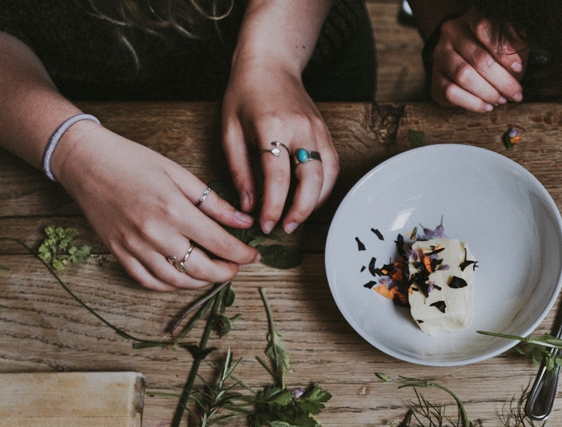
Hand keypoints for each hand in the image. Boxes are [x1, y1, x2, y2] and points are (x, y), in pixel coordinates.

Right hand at [55, 124, 259, 291]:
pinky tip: (182, 277)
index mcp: (174, 210)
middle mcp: (155, 233)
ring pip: (177, 281)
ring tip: (212, 272)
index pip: (220, 244)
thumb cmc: (133, 161)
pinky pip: (149, 282)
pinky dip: (170, 285)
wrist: (85, 161)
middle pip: (202, 269)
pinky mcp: (118, 253)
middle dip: (225, 273)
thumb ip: (214, 203)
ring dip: (200, 282)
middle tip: (235, 267)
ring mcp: (134, 247)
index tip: (253, 255)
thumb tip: (244, 223)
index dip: (242, 255)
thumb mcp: (179, 174)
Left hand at [221, 59, 338, 234]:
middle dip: (299, 210)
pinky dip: (324, 188)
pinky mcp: (326, 133)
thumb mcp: (229, 130)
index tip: (265, 225)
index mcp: (272, 126)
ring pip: (327, 176)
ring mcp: (317, 130)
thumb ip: (239, 169)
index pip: (278, 177)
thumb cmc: (244, 95)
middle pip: (311, 179)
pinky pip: (332, 167)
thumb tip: (247, 205)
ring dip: (314, 202)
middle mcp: (300, 129)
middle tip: (285, 228)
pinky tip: (309, 199)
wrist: (270, 64)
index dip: (273, 206)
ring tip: (296, 218)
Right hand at [430, 9, 527, 112]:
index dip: (504, 51)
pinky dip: (473, 103)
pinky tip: (486, 106)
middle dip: (502, 81)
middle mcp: (451, 33)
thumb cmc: (493, 53)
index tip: (518, 68)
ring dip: (488, 92)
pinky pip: (452, 92)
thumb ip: (515, 46)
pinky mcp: (436, 78)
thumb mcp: (509, 44)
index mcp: (470, 19)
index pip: (484, 28)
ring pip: (464, 76)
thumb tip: (516, 61)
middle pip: (478, 58)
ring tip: (501, 99)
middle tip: (516, 93)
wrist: (466, 64)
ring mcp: (440, 55)